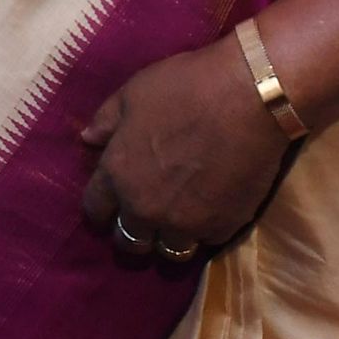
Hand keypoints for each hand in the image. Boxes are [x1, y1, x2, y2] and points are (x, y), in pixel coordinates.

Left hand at [78, 37, 292, 264]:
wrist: (251, 97)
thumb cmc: (186, 87)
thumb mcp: (134, 93)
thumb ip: (106, 121)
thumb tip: (87, 140)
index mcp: (119, 174)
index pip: (95, 210)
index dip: (99, 209)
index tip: (108, 206)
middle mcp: (146, 208)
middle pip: (129, 241)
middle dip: (132, 231)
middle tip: (144, 217)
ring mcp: (186, 223)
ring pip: (169, 251)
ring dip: (169, 237)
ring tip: (178, 220)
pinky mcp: (224, 227)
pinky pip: (207, 241)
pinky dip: (206, 229)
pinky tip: (212, 209)